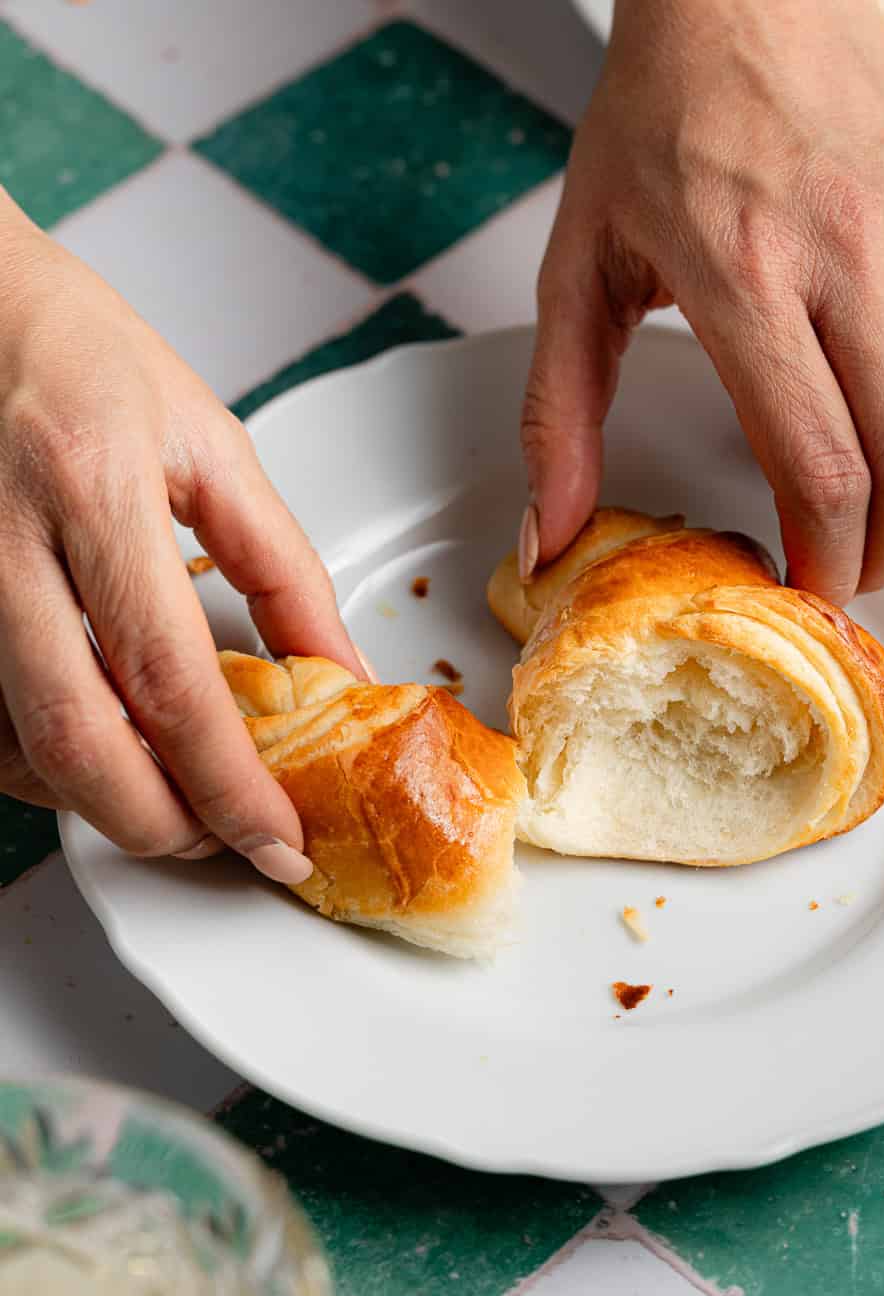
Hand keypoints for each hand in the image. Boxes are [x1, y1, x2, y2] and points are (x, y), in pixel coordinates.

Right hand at [0, 193, 361, 879]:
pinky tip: (100, 753)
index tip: (280, 839)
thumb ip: (284, 573)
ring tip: (172, 799)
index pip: (172, 680)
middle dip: (161, 824)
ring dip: (100, 805)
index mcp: (93, 486)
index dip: (231, 784)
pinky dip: (44, 768)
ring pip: (14, 750)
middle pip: (77, 740)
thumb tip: (341, 678)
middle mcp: (2, 540)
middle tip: (223, 840)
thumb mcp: (211, 448)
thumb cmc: (82, 358)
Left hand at [521, 0, 883, 602]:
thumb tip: (552, 534)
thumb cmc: (658, 119)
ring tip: (861, 468)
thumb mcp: (578, 268)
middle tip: (851, 563)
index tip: (812, 590)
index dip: (828, 559)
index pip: (821, 467)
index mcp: (744, 277)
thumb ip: (559, 414)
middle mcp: (849, 250)